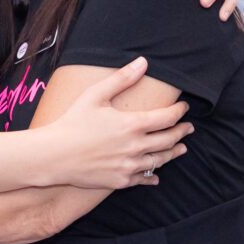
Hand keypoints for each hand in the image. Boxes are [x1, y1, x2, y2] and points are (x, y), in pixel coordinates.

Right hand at [53, 58, 192, 188]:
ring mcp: (129, 166)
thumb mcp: (96, 94)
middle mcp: (136, 147)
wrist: (55, 155)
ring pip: (160, 160)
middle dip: (182, 132)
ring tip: (181, 149)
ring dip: (173, 153)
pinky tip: (156, 175)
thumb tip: (143, 62)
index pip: (167, 117)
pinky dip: (152, 176)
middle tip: (188, 128)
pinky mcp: (120, 182)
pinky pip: (143, 179)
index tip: (184, 107)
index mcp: (133, 124)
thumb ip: (122, 78)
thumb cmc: (73, 122)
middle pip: (169, 140)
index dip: (179, 111)